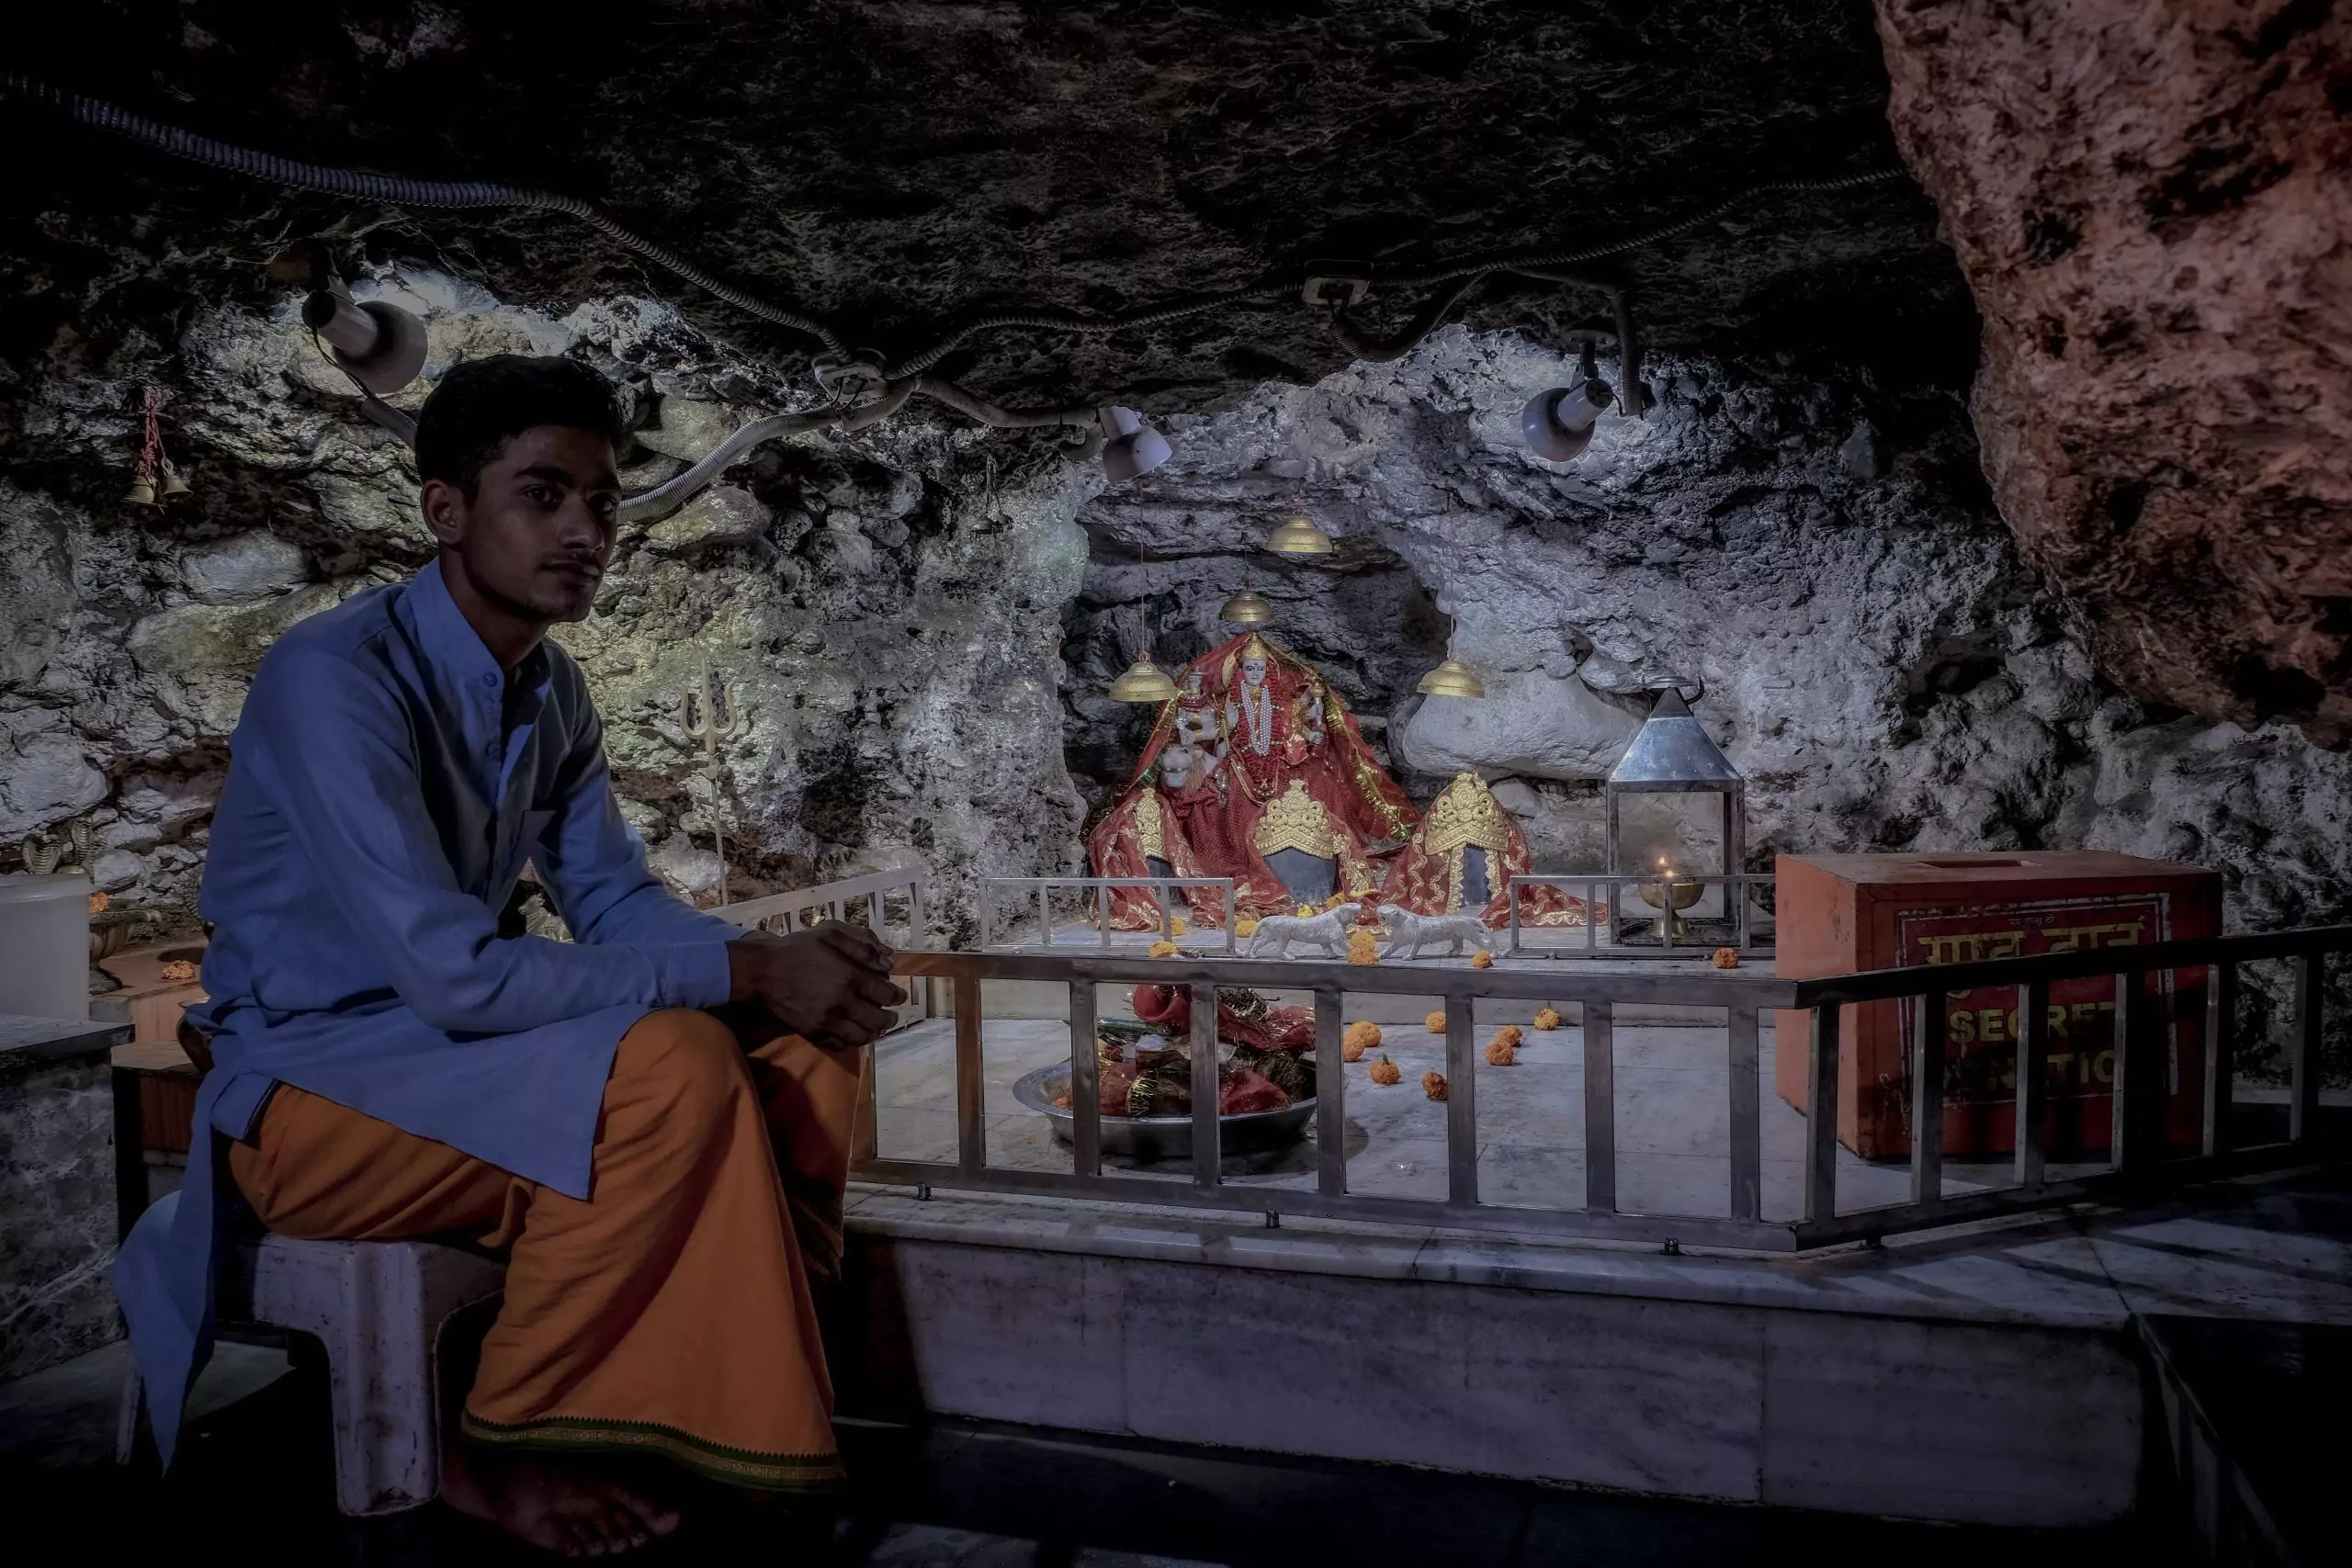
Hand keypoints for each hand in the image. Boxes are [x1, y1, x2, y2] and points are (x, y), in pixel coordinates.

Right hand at [727, 924, 904, 1048]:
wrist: (763, 971)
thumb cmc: (798, 948)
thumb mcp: (831, 933)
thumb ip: (862, 945)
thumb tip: (889, 960)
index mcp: (850, 977)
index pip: (886, 994)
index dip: (897, 996)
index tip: (900, 995)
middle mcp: (842, 1003)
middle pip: (878, 1020)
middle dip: (890, 1018)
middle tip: (891, 1015)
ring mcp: (827, 1021)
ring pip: (861, 1036)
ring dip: (874, 1033)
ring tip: (877, 1027)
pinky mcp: (813, 1032)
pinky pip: (840, 1044)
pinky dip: (852, 1042)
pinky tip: (855, 1033)